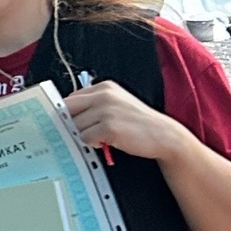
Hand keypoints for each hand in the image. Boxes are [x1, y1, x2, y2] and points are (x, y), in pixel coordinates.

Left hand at [62, 79, 179, 161]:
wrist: (164, 135)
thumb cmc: (138, 123)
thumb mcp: (116, 104)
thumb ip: (94, 104)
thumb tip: (66, 115)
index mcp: (104, 87)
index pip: (71, 98)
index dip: (67, 113)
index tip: (68, 123)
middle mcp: (103, 95)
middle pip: (68, 110)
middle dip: (70, 123)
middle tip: (79, 133)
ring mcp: (106, 110)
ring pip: (76, 126)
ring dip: (84, 135)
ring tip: (102, 137)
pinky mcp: (108, 127)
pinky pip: (85, 138)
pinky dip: (93, 143)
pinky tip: (106, 142)